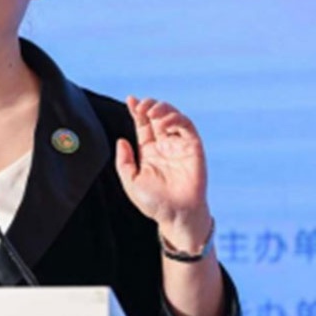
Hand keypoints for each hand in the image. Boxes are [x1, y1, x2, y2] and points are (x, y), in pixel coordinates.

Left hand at [114, 96, 211, 249]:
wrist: (175, 215)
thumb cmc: (154, 202)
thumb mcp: (131, 181)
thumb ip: (124, 161)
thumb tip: (121, 140)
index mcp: (149, 151)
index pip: (143, 125)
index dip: (137, 110)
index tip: (130, 99)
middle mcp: (165, 145)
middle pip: (157, 116)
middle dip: (149, 105)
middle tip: (140, 106)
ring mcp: (179, 145)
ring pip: (173, 117)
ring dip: (163, 109)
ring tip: (152, 112)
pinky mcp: (194, 148)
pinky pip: (187, 127)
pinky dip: (176, 119)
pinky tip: (164, 123)